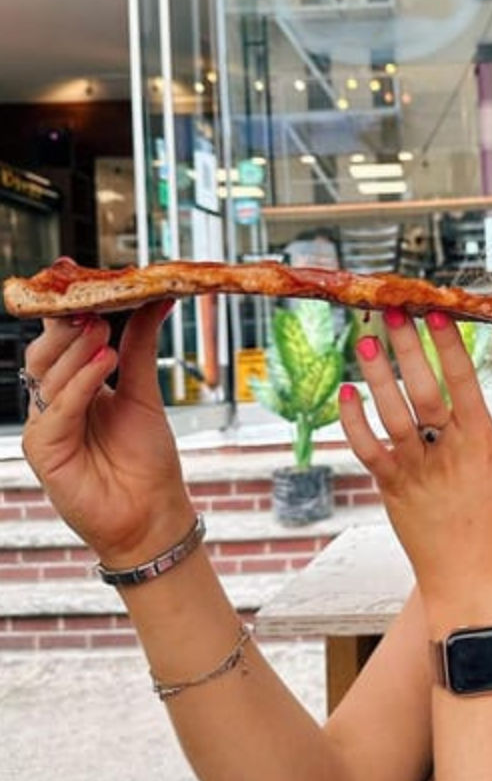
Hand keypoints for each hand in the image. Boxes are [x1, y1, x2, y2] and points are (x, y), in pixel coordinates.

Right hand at [20, 300, 193, 568]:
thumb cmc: (148, 458)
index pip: (59, 338)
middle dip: (67, 325)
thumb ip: (140, 346)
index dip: (64, 307)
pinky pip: (57, 409)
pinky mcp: (44, 450)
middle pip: (45, 352)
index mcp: (74, 385)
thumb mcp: (144, 392)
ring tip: (102, 331)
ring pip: (47, 376)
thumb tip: (157, 297)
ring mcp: (45, 425)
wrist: (153, 511)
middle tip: (92, 302)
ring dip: (75, 350)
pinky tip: (102, 364)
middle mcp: (54, 402)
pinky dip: (79, 384)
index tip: (74, 269)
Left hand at [338, 308, 491, 624]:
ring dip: (379, 376)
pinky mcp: (393, 489)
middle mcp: (450, 452)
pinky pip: (369, 450)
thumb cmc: (489, 520)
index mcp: (482, 441)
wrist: (471, 577)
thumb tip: (458, 387)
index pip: (464, 382)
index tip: (435, 313)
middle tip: (393, 313)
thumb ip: (474, 427)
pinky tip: (347, 394)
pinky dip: (354, 422)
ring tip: (365, 342)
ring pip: (394, 415)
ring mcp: (419, 471)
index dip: (447, 346)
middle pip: (426, 390)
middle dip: (408, 349)